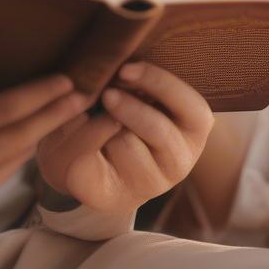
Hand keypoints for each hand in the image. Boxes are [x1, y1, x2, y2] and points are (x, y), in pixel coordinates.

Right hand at [0, 39, 86, 220]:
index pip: (6, 109)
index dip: (40, 94)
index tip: (65, 79)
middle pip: (22, 136)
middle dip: (56, 114)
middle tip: (83, 95)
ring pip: (16, 158)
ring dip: (44, 135)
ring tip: (67, 112)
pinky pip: (4, 175)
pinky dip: (21, 153)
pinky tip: (34, 135)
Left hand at [36, 62, 213, 215]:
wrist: (96, 161)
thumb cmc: (126, 114)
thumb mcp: (142, 93)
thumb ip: (140, 83)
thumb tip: (121, 71)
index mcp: (193, 130)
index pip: (191, 106)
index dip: (159, 83)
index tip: (126, 69)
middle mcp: (178, 162)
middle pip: (158, 130)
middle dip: (129, 108)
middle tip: (106, 94)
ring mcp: (149, 185)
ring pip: (125, 145)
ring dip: (103, 126)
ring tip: (94, 116)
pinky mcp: (113, 198)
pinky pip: (93, 166)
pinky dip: (78, 144)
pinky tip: (75, 134)